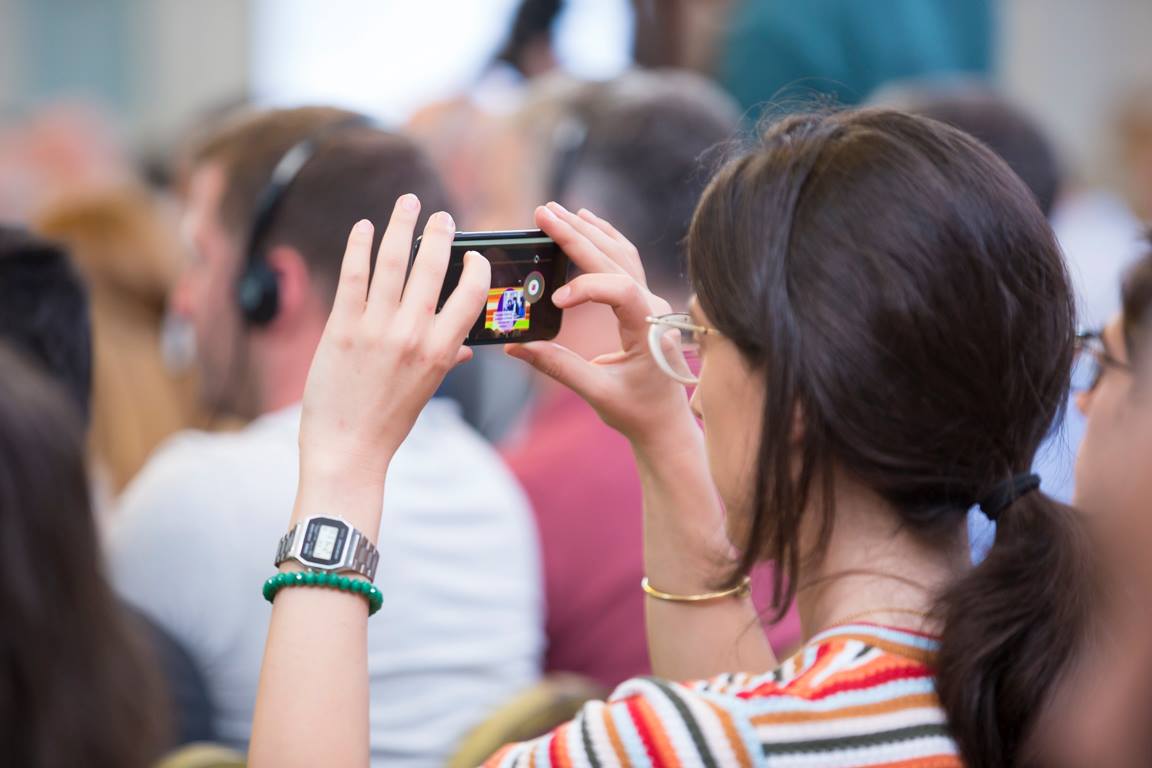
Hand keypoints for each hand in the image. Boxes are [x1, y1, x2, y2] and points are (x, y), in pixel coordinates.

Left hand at [298, 195, 489, 490]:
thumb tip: (464, 347)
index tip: (474, 256)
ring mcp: (376, 329)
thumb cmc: (389, 423)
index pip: (472, 295)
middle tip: (440, 216)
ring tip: (408, 204)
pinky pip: (353, 276)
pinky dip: (359, 246)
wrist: (348, 449)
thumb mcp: (427, 390)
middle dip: (439, 234)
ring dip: (401, 226)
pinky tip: (364, 227)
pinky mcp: (342, 327)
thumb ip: (446, 360)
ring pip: (393, 262)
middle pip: (432, 268)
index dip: (477, 268)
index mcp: (442, 352)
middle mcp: (413, 335)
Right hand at [507, 201, 693, 447]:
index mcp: (649, 330)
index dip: (587, 287)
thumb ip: (557, 366)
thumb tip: (515, 346)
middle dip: (577, 235)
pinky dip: (605, 240)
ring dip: (589, 231)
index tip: (556, 300)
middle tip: (543, 214)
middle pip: (616, 259)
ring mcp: (652, 304)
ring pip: (622, 254)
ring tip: (559, 212)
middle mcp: (655, 309)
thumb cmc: (638, 412)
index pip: (621, 290)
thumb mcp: (597, 393)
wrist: (666, 423)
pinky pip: (626, 262)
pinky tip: (588, 222)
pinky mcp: (644, 305)